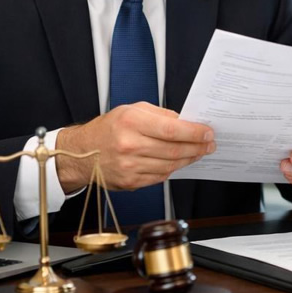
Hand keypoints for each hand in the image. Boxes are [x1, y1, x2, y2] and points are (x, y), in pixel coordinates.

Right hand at [56, 103, 215, 191]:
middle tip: (210, 144)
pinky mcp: (130, 182)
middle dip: (198, 147)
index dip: (195, 133)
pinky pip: (160, 177)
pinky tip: (179, 162)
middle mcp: (129, 145)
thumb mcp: (133, 110)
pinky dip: (173, 169)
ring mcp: (129, 166)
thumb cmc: (108, 128)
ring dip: (189, 159)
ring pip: (170, 165)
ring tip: (199, 152)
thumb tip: (188, 122)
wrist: (82, 152)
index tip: (208, 133)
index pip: (171, 129)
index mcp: (131, 122)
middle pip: (174, 150)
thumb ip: (161, 115)